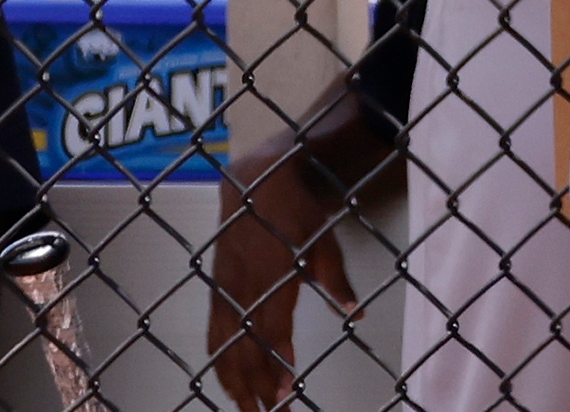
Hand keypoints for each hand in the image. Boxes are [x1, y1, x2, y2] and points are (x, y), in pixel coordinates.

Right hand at [210, 137, 357, 411]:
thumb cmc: (296, 210)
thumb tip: (356, 312)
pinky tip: (227, 380)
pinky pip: (213, 331)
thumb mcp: (324, 241)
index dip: (277, 364)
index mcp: (272, 275)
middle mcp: (243, 286)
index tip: (285, 393)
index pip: (272, 331)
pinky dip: (219, 359)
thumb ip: (337, 280)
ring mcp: (225, 288)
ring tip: (247, 409)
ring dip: (234, 380)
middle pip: (244, 347)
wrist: (256, 180)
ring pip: (223, 345)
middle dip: (255, 385)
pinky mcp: (216, 287)